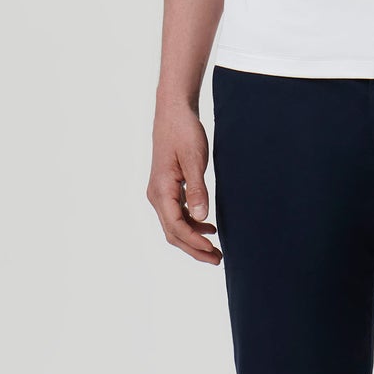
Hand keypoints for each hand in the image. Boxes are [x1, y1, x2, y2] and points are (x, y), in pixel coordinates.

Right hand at [149, 97, 221, 263]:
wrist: (173, 113)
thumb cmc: (184, 132)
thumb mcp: (195, 159)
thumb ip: (198, 189)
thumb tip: (201, 216)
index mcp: (161, 191)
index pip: (176, 226)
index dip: (195, 242)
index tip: (213, 251)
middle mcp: (156, 195)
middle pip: (173, 233)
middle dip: (194, 249)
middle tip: (217, 260)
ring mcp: (160, 193)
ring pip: (175, 226)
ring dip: (194, 239)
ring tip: (215, 250)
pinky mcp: (167, 189)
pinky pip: (176, 215)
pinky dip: (192, 225)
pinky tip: (208, 226)